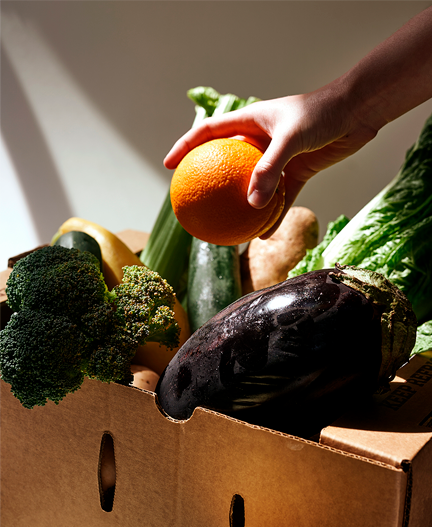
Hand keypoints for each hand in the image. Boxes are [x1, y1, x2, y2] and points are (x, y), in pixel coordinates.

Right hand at [164, 88, 377, 236]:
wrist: (357, 112)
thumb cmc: (322, 113)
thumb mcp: (291, 137)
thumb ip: (270, 168)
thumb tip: (252, 204)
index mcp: (250, 121)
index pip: (208, 132)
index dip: (185, 147)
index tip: (169, 166)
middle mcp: (259, 140)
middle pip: (226, 162)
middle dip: (210, 180)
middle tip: (196, 201)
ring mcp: (277, 158)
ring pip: (252, 185)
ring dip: (241, 204)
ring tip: (226, 224)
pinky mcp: (296, 172)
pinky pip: (280, 198)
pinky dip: (272, 215)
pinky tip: (263, 234)